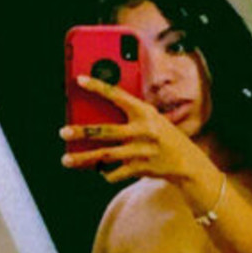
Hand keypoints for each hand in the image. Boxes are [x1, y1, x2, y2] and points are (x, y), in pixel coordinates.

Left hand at [60, 78, 218, 200]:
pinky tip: (99, 170)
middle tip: (63, 131)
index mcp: (145, 112)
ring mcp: (141, 151)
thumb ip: (131, 115)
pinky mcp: (140, 168)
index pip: (117, 95)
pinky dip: (105, 172)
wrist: (188, 163)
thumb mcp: (153, 119)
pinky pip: (115, 172)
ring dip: (83, 158)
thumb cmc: (165, 136)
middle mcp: (142, 130)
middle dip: (81, 132)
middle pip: (105, 131)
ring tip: (66, 159)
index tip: (79, 80)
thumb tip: (98, 114)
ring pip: (105, 155)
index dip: (98, 86)